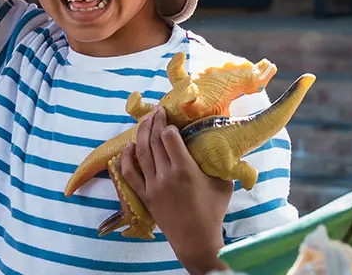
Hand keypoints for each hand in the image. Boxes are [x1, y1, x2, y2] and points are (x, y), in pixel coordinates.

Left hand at [119, 106, 232, 273]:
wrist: (195, 240)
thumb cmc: (213, 212)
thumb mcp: (223, 184)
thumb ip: (221, 163)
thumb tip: (224, 144)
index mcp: (185, 170)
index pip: (169, 138)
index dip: (169, 125)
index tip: (171, 118)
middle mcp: (165, 175)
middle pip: (154, 140)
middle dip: (154, 122)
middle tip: (158, 111)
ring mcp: (152, 186)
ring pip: (140, 153)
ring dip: (141, 133)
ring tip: (145, 120)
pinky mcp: (144, 196)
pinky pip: (129, 173)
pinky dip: (126, 157)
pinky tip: (129, 145)